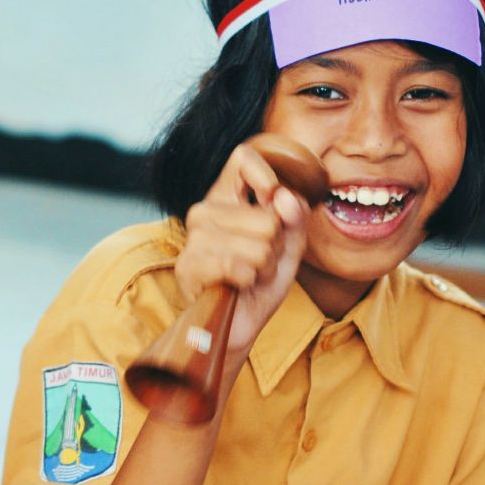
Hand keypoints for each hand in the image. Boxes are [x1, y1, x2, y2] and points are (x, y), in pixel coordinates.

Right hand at [174, 142, 309, 368]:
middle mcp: (205, 210)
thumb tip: (284, 197)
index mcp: (227, 197)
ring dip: (263, 269)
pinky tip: (236, 286)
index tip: (273, 201)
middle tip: (258, 264)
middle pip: (267, 216)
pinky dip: (249, 281)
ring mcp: (194, 237)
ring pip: (259, 245)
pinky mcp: (190, 265)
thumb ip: (295, 218)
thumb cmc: (259, 283)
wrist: (237, 326)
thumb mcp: (289, 247)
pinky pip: (241, 267)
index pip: (243, 158)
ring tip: (247, 276)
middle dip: (275, 248)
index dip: (267, 178)